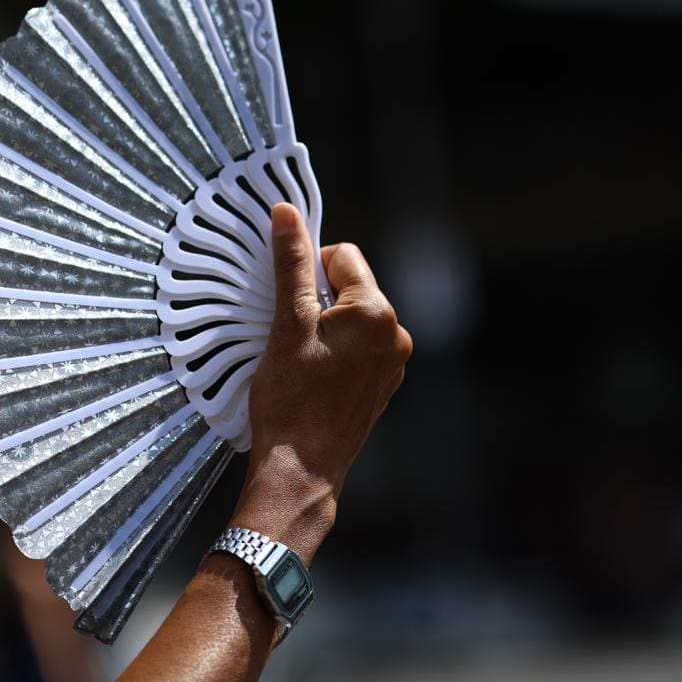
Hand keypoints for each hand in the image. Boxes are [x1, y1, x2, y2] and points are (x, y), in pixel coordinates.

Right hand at [235, 203, 411, 556]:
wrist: (300, 469)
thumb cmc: (290, 399)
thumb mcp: (286, 324)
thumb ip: (290, 264)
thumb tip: (287, 213)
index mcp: (377, 313)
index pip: (343, 256)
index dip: (308, 268)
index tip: (287, 301)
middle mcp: (396, 335)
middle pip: (351, 287)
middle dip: (317, 299)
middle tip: (288, 332)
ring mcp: (392, 365)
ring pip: (353, 320)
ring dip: (325, 327)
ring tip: (298, 358)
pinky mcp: (382, 388)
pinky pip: (358, 350)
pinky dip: (334, 352)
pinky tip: (311, 377)